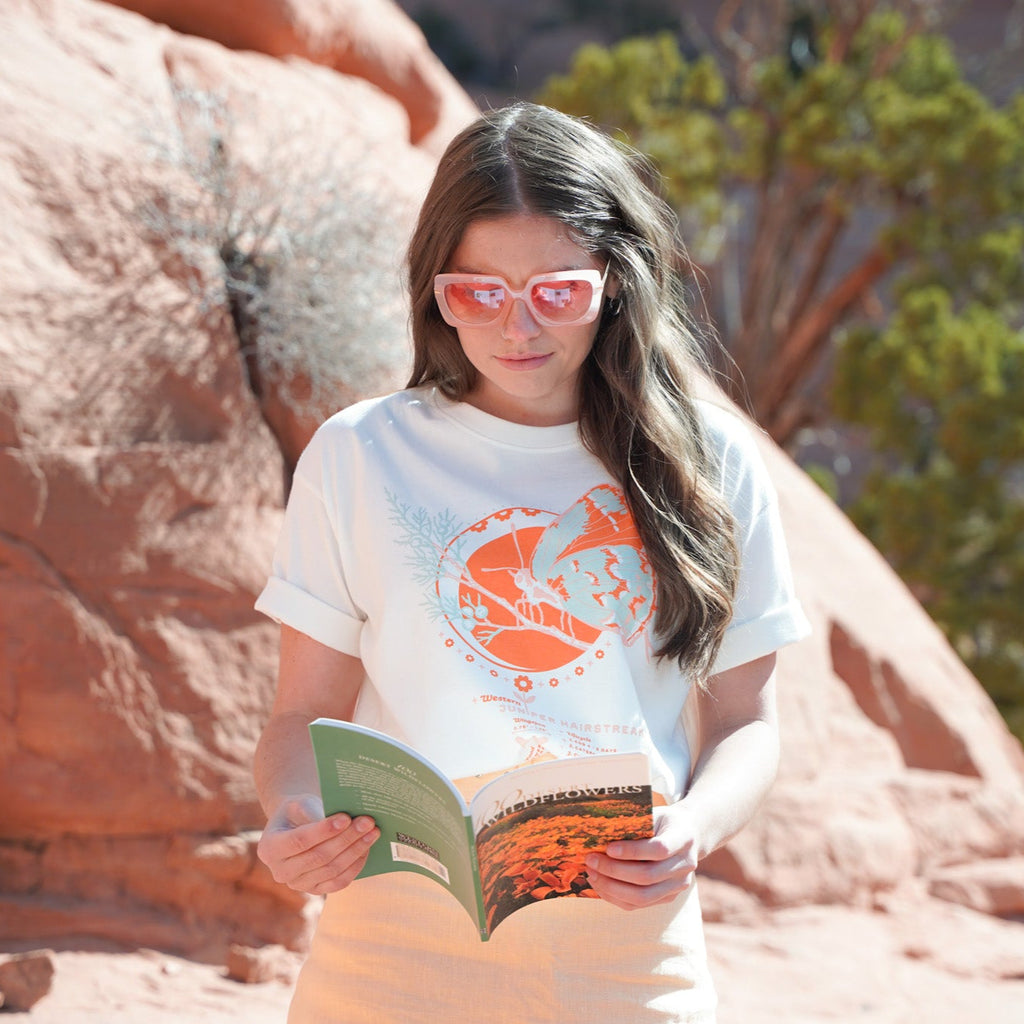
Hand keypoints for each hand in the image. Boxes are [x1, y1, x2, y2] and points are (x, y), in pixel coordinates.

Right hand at [256, 794, 379, 895]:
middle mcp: (280, 872)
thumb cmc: (299, 811)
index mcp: (269, 848)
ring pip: (332, 869)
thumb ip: (313, 811)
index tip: (345, 818)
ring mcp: (298, 884)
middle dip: (346, 838)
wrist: (297, 826)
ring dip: (356, 850)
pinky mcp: (316, 890)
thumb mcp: (298, 803)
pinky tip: (367, 848)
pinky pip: (339, 882)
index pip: (299, 841)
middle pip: (319, 856)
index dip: (323, 831)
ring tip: (373, 831)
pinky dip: (356, 865)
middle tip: (367, 822)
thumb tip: (344, 819)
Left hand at [584, 801, 699, 910]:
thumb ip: (634, 824)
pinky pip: (639, 904)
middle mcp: (685, 865)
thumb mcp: (654, 814)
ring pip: (642, 896)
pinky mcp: (669, 897)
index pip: (659, 849)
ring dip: (612, 887)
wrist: (689, 835)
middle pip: (648, 876)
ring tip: (592, 874)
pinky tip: (600, 885)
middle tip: (591, 860)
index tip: (608, 848)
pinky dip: (615, 897)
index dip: (633, 851)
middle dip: (614, 871)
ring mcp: (679, 885)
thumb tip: (599, 835)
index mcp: (683, 838)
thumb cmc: (663, 821)